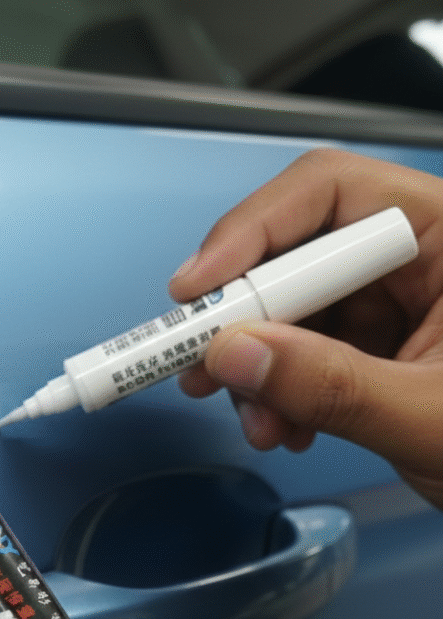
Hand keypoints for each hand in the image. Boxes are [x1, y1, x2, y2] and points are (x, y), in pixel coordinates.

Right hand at [169, 148, 442, 508]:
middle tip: (201, 363)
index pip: (332, 193)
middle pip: (296, 252)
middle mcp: (416, 256)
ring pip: (289, 308)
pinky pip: (300, 350)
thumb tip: (238, 355)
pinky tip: (286, 426)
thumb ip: (334, 386)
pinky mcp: (375, 343)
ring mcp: (393, 301)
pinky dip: (277, 389)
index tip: (199, 289)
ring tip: (260, 421)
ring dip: (255, 368)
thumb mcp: (434, 417)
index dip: (252, 232)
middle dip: (244, 318)